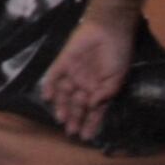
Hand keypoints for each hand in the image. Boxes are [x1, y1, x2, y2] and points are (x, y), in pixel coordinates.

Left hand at [37, 17, 135, 143]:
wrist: (109, 28)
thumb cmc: (117, 54)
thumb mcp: (117, 78)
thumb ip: (105, 94)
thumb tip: (93, 107)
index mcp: (99, 89)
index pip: (93, 111)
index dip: (90, 123)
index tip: (86, 136)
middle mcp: (85, 83)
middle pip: (76, 104)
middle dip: (74, 118)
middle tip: (71, 130)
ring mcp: (73, 73)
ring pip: (64, 93)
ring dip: (62, 106)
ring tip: (61, 118)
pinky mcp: (64, 61)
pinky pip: (54, 75)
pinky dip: (49, 86)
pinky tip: (48, 97)